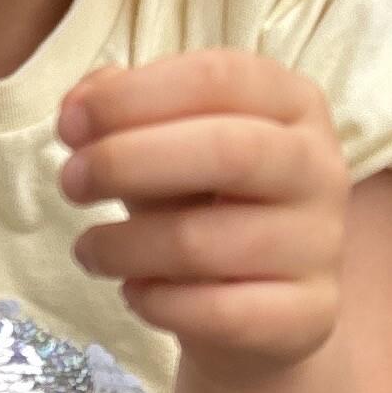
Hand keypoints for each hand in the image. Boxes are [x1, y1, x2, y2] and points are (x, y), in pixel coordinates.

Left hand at [57, 52, 350, 365]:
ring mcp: (322, 245)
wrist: (255, 309)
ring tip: (89, 249)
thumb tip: (81, 104)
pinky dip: (156, 301)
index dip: (134, 95)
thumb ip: (122, 111)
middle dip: (127, 161)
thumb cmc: (203, 206)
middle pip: (227, 150)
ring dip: (123, 245)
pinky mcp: (309, 316)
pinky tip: (134, 292)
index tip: (69, 124)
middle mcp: (319, 167)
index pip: (218, 77)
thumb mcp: (164, 145)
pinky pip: (218, 311)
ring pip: (206, 241)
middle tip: (70, 182)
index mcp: (292, 103)